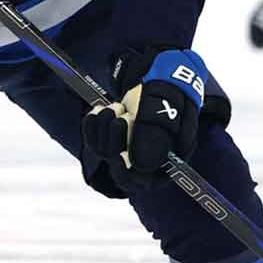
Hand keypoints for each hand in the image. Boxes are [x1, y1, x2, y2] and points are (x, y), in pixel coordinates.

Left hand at [81, 48, 208, 190]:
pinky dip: (92, 122)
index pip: (143, 182)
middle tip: (122, 117)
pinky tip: (101, 109)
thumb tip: (137, 161)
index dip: (127, 173)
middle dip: (115, 140)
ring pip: (103, 150)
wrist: (159, 81)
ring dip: (105, 124)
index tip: (118, 157)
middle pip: (118, 167)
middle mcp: (143, 162)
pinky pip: (91, 138)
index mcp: (165, 163)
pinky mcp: (109, 138)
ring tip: (118, 106)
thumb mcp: (168, 112)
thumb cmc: (171, 98)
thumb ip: (155, 135)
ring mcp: (125, 149)